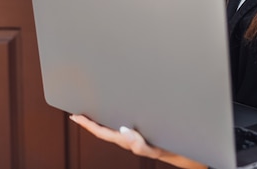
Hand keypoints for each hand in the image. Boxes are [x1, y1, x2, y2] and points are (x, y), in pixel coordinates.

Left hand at [69, 115, 207, 168]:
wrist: (182, 152)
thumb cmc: (166, 149)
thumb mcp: (153, 149)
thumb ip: (138, 144)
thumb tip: (122, 130)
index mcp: (125, 140)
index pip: (101, 131)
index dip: (87, 124)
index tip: (75, 116)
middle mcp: (126, 135)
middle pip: (103, 127)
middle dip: (90, 118)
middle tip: (79, 105)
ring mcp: (133, 133)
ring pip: (113, 124)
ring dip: (102, 115)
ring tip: (94, 104)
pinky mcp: (141, 128)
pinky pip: (124, 120)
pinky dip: (117, 112)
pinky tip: (118, 106)